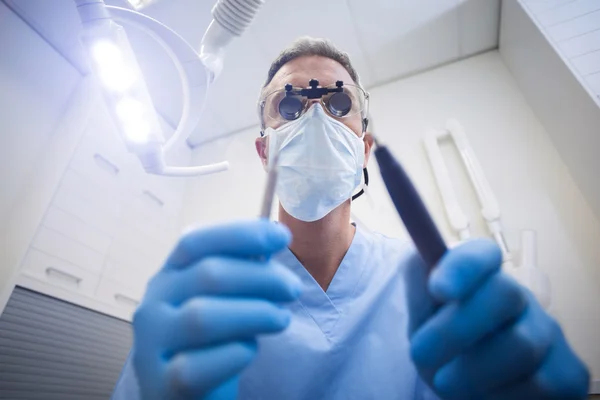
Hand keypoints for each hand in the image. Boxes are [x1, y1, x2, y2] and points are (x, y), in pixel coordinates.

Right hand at [132, 220, 301, 399]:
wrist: (187, 395)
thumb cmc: (212, 342)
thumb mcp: (222, 299)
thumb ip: (241, 269)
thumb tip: (272, 236)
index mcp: (168, 277)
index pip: (195, 242)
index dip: (240, 234)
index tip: (281, 236)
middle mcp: (153, 306)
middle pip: (208, 275)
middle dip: (261, 277)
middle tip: (293, 288)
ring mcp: (152, 346)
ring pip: (202, 317)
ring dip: (254, 313)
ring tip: (281, 318)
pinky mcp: (162, 385)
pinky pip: (197, 366)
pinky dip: (234, 354)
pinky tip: (249, 349)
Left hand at [406, 239, 589, 398]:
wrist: (468, 391)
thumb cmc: (442, 347)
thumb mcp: (421, 318)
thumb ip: (418, 286)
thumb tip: (419, 257)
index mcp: (483, 277)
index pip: (484, 254)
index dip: (464, 266)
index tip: (438, 289)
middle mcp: (520, 298)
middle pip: (505, 293)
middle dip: (456, 328)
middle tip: (419, 353)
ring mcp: (548, 333)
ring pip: (521, 345)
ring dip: (472, 372)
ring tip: (447, 383)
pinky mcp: (568, 373)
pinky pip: (539, 384)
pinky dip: (499, 396)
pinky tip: (483, 395)